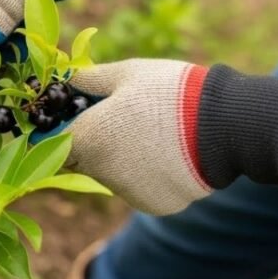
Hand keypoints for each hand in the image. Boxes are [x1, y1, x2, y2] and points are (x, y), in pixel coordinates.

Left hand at [49, 59, 213, 214]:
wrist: (223, 126)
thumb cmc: (170, 92)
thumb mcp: (127, 73)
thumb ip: (89, 79)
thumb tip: (68, 78)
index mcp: (88, 138)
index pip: (53, 143)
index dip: (60, 130)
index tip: (73, 118)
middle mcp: (101, 172)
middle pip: (81, 160)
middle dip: (91, 142)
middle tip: (120, 120)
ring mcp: (127, 193)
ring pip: (110, 175)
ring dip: (119, 159)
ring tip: (151, 133)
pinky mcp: (153, 206)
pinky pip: (138, 188)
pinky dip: (145, 174)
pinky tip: (166, 153)